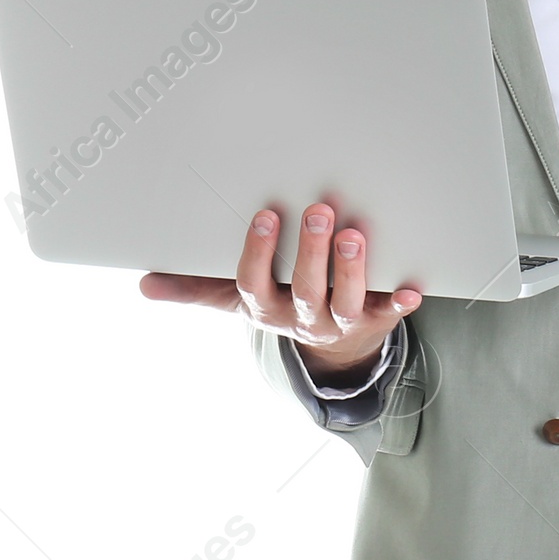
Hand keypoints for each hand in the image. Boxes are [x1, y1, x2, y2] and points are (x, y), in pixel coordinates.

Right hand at [139, 203, 421, 380]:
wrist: (332, 349)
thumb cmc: (280, 302)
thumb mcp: (236, 299)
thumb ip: (195, 287)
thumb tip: (144, 283)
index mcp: (265, 306)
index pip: (255, 281)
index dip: (260, 252)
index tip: (267, 214)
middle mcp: (302, 316)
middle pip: (306, 288)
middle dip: (311, 251)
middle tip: (320, 210)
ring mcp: (340, 322)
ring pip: (346, 301)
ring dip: (352, 270)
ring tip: (355, 235)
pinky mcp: (376, 320)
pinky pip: (389, 314)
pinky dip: (401, 302)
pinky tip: (414, 288)